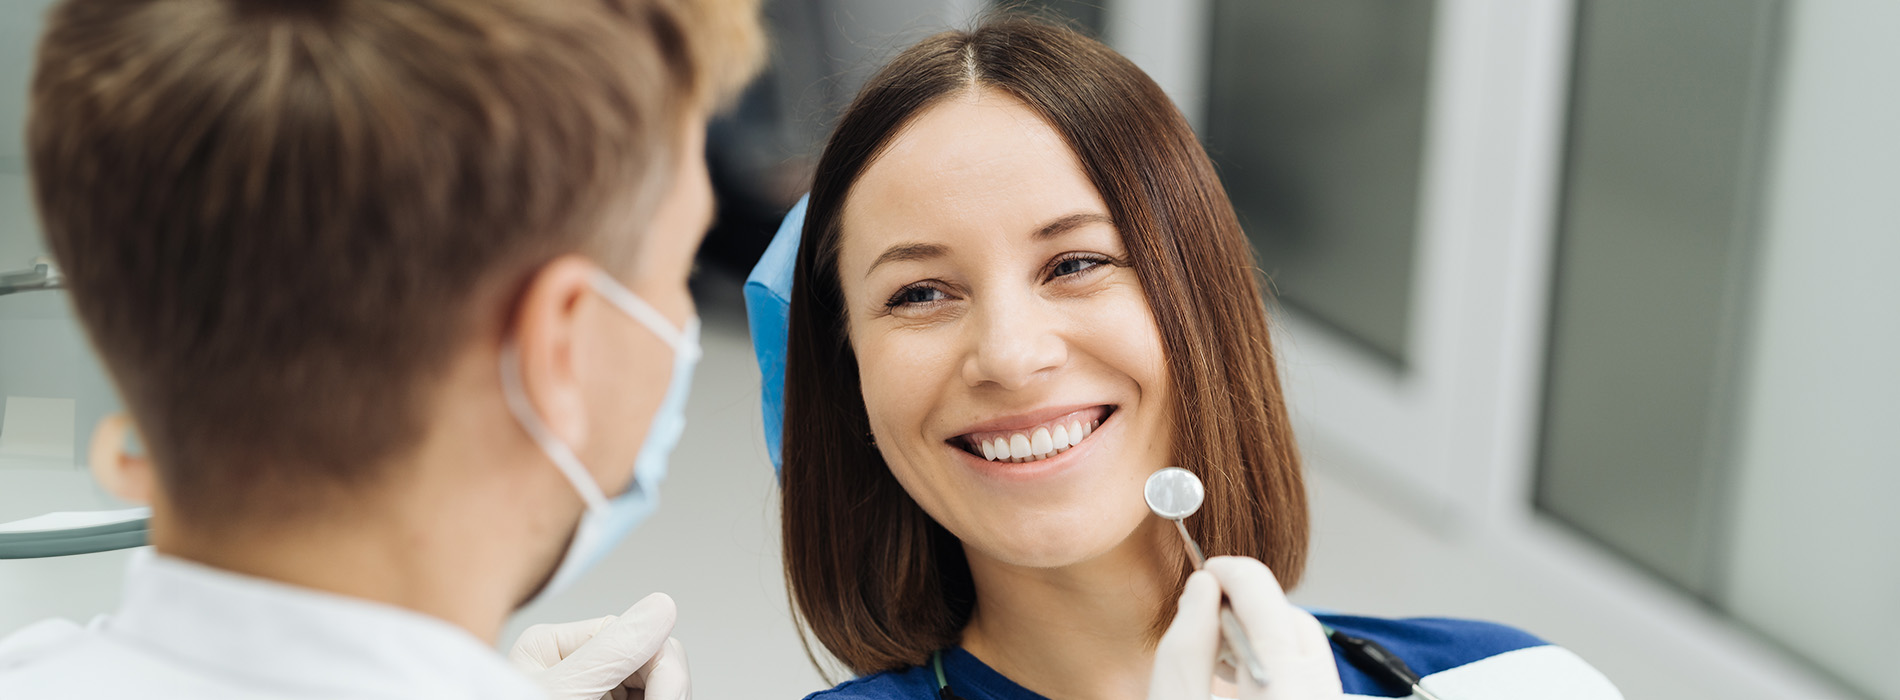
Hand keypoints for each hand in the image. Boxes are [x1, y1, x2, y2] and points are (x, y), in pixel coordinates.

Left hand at [508, 592, 690, 699]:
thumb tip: (662, 606)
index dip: (661, 666)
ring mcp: (589, 690)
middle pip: (650, 658)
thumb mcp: (564, 692)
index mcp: (551, 646)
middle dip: (665, 684)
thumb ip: (611, 652)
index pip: (632, 633)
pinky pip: (649, 694)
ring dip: (665, 694)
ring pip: (656, 680)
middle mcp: (571, 666)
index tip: (667, 698)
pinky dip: (658, 699)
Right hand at [1149, 557, 1341, 699]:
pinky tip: (1241, 684)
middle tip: (1206, 619)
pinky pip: (1309, 679)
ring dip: (1263, 639)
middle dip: (1249, 610)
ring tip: (1219, 660)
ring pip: (1305, 651)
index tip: (1208, 571)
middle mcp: (1318, 698)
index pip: (1270, 605)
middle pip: (1295, 624)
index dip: (1234, 575)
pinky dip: (1277, 668)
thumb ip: (1185, 647)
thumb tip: (1202, 590)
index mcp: (1283, 694)